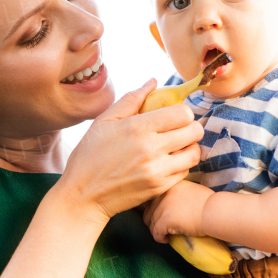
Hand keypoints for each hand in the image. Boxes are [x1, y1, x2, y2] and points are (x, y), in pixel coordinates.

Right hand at [58, 79, 202, 222]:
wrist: (82, 195)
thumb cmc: (89, 155)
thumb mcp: (104, 122)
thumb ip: (131, 99)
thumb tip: (152, 81)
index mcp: (138, 128)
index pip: (183, 113)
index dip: (181, 111)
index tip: (172, 115)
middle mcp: (151, 149)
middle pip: (194, 131)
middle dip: (189, 127)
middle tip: (177, 130)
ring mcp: (157, 170)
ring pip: (194, 153)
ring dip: (188, 147)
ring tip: (174, 146)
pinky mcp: (159, 188)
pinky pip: (185, 172)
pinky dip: (180, 165)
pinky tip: (165, 162)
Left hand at [142, 179, 211, 240]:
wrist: (214, 211)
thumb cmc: (209, 203)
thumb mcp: (190, 190)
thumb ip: (178, 194)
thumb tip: (173, 204)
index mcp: (170, 185)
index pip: (153, 198)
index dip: (154, 208)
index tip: (159, 215)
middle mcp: (163, 194)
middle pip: (148, 210)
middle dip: (152, 220)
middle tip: (160, 227)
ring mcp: (163, 206)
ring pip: (150, 222)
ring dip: (156, 230)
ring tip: (164, 235)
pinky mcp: (165, 220)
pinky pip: (156, 232)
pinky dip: (159, 238)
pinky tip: (166, 240)